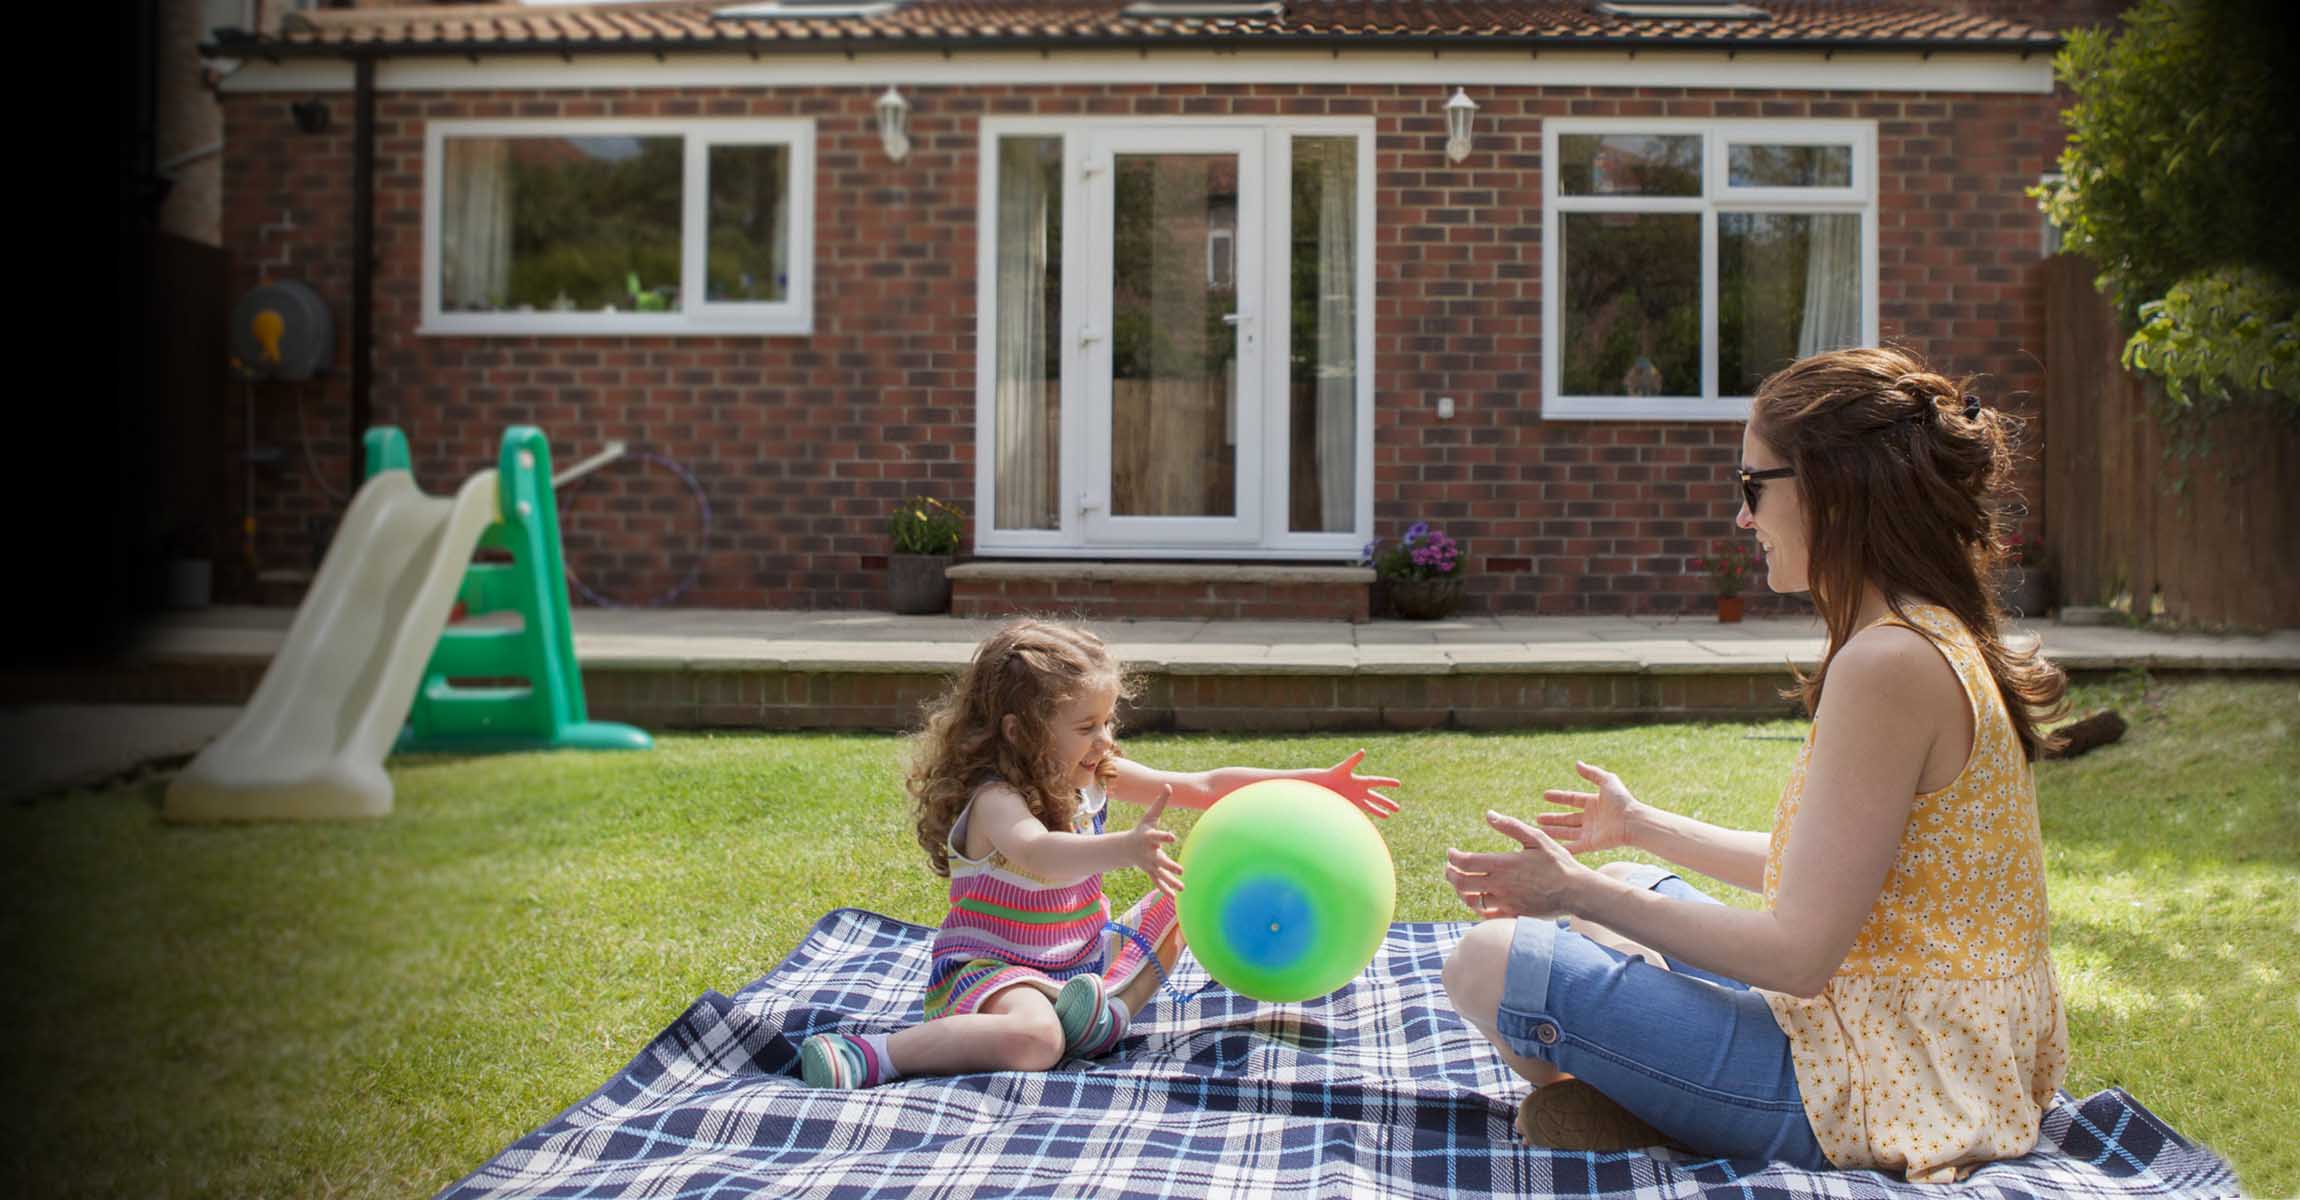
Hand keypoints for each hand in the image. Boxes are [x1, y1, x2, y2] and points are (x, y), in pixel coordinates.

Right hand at [1123, 786, 1183, 898]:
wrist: (1126, 847)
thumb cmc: (1142, 829)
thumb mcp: (1150, 816)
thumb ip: (1160, 802)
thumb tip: (1169, 785)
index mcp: (1150, 838)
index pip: (1158, 836)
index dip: (1164, 836)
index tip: (1172, 837)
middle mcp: (1149, 853)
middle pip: (1160, 860)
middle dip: (1170, 865)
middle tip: (1181, 870)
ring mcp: (1149, 864)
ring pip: (1160, 874)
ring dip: (1170, 881)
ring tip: (1182, 888)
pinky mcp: (1151, 871)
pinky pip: (1158, 882)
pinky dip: (1165, 889)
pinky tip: (1175, 896)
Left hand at [1310, 749, 1401, 819]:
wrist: (1320, 785)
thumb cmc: (1331, 774)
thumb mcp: (1344, 768)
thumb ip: (1353, 760)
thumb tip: (1362, 751)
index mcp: (1360, 781)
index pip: (1377, 782)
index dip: (1388, 783)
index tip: (1399, 784)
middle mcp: (1359, 790)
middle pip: (1377, 797)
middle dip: (1387, 803)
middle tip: (1398, 808)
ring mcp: (1355, 798)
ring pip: (1370, 806)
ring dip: (1379, 811)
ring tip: (1388, 816)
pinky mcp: (1349, 804)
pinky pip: (1360, 810)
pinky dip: (1366, 813)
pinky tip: (1368, 817)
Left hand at [1444, 810, 1587, 919]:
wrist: (1577, 892)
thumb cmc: (1558, 862)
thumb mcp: (1537, 838)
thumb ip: (1511, 826)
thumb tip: (1489, 814)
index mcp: (1504, 864)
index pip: (1466, 862)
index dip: (1453, 857)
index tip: (1451, 852)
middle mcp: (1501, 885)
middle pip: (1462, 883)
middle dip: (1450, 874)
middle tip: (1449, 868)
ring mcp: (1506, 902)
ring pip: (1471, 901)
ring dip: (1461, 892)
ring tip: (1461, 883)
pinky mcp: (1513, 915)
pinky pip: (1486, 916)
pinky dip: (1477, 908)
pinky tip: (1479, 899)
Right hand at [1535, 761, 1641, 855]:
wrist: (1632, 821)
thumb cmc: (1622, 800)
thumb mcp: (1607, 781)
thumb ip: (1592, 772)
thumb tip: (1577, 763)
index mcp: (1594, 802)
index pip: (1572, 799)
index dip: (1559, 797)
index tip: (1545, 795)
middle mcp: (1591, 818)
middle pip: (1567, 818)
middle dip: (1553, 818)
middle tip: (1537, 818)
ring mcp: (1590, 832)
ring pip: (1567, 832)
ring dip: (1553, 831)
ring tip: (1539, 829)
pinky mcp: (1591, 844)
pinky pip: (1574, 847)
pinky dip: (1563, 847)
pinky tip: (1551, 846)